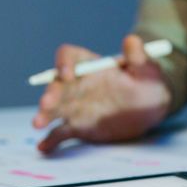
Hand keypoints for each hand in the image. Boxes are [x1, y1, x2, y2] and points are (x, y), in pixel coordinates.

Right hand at [32, 35, 171, 152]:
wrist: (149, 106)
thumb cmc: (147, 81)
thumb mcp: (146, 67)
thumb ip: (138, 56)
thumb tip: (132, 40)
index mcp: (90, 65)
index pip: (70, 57)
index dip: (64, 63)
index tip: (67, 75)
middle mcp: (77, 84)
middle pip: (58, 85)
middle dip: (51, 94)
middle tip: (47, 104)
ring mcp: (76, 106)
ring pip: (56, 109)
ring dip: (45, 115)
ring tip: (38, 123)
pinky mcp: (79, 126)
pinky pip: (62, 132)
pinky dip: (52, 139)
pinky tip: (44, 146)